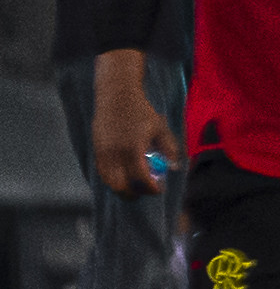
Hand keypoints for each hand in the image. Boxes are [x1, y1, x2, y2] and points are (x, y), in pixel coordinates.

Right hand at [93, 51, 178, 196]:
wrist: (116, 95)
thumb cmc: (141, 111)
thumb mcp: (160, 128)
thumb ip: (168, 149)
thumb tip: (174, 168)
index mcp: (133, 148)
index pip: (141, 178)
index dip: (151, 188)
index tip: (159, 189)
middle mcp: (115, 153)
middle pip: (120, 186)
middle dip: (133, 193)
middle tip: (145, 191)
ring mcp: (103, 152)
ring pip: (108, 181)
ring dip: (121, 187)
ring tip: (134, 184)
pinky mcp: (96, 149)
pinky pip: (102, 171)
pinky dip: (112, 177)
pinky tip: (123, 173)